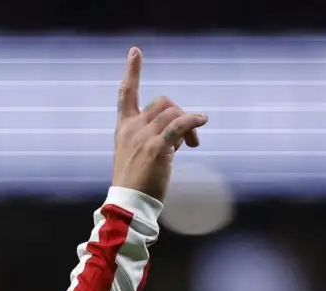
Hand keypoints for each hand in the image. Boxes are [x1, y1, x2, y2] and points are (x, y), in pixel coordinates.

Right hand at [111, 48, 207, 202]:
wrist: (130, 203)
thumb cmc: (137, 182)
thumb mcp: (140, 153)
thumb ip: (156, 135)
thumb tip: (182, 129)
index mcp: (123, 128)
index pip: (126, 94)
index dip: (132, 72)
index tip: (135, 52)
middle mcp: (131, 128)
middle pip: (163, 102)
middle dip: (180, 113)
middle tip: (189, 138)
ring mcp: (143, 137)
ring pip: (174, 112)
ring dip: (189, 125)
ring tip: (191, 145)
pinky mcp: (157, 147)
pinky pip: (180, 124)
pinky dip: (193, 120)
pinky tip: (202, 121)